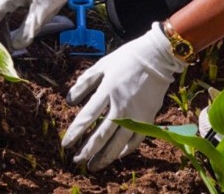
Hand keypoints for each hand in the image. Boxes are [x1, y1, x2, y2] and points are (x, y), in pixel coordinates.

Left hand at [61, 22, 185, 169]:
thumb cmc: (127, 58)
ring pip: (119, 142)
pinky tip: (116, 155)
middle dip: (87, 150)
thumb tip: (70, 100)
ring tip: (93, 166)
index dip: (75, 132)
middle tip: (76, 160)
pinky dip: (126, 150)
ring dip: (104, 156)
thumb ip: (85, 82)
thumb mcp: (103, 65)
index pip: (87, 117)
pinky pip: (136, 140)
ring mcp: (136, 114)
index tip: (65, 144)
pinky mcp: (149, 118)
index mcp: (107, 90)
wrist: (157, 57)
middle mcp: (121, 105)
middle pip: (101, 134)